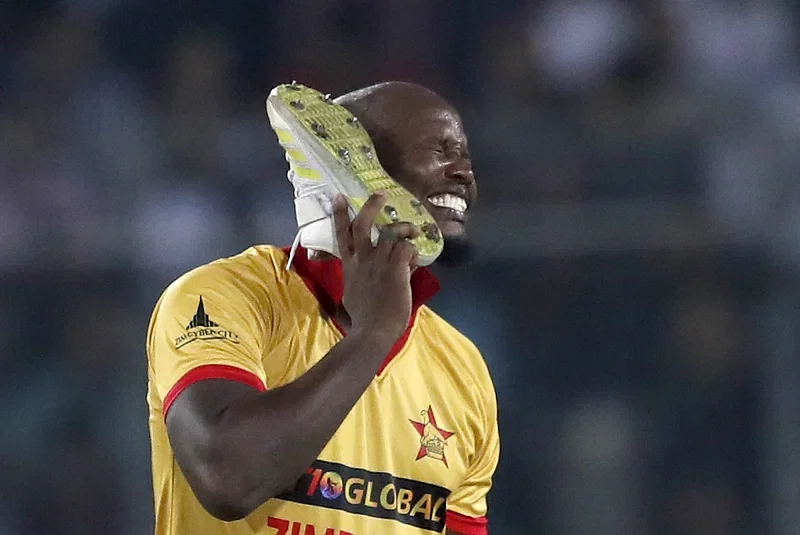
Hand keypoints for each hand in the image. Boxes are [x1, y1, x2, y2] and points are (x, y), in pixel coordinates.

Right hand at [332, 192, 419, 344]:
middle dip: (371, 206)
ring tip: (414, 230)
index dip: (340, 214)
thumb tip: (376, 275)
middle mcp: (362, 260)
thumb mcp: (354, 295)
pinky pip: (405, 248)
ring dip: (404, 228)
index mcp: (350, 266)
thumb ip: (362, 280)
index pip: (342, 235)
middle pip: (363, 225)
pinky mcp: (394, 269)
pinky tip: (416, 259)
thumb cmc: (364, 318)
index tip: (338, 197)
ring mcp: (378, 263)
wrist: (373, 330)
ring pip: (390, 233)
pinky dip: (412, 250)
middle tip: (381, 195)